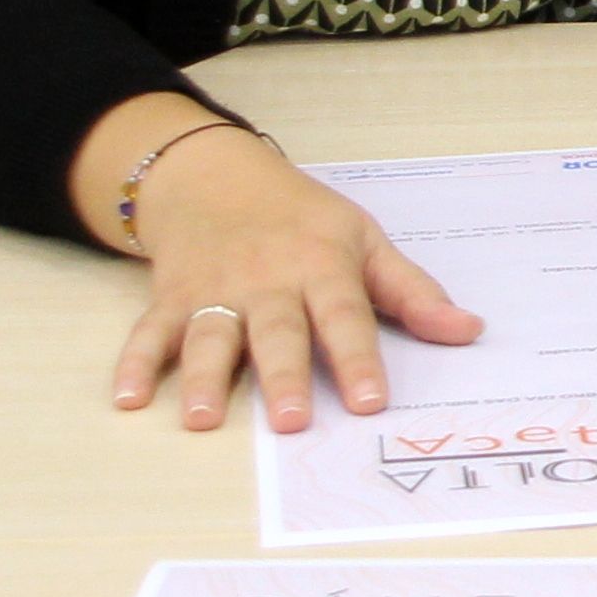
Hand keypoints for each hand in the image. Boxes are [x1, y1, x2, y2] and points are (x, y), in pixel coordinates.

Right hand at [107, 124, 482, 431]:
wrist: (216, 175)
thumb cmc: (302, 218)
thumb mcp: (364, 241)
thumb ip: (411, 292)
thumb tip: (468, 331)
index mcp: (321, 267)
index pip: (345, 316)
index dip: (358, 359)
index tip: (371, 402)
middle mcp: (267, 281)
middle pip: (276, 332)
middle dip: (282, 375)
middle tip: (289, 422)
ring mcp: (215, 290)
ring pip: (210, 335)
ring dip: (203, 377)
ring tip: (202, 419)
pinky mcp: (172, 297)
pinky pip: (150, 331)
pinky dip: (135, 363)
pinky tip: (128, 398)